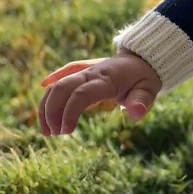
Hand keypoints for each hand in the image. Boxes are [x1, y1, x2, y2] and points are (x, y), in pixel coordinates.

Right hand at [38, 51, 161, 135]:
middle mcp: (91, 73)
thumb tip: (136, 114)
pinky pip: (60, 78)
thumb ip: (142, 101)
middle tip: (54, 134)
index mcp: (106, 79)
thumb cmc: (144, 78)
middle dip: (52, 112)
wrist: (141, 58)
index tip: (67, 132)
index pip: (81, 94)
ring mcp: (83, 71)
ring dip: (47, 107)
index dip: (69, 113)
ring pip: (57, 85)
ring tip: (48, 131)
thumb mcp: (149, 90)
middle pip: (62, 88)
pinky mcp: (80, 72)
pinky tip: (43, 101)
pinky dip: (50, 90)